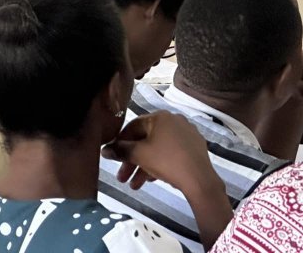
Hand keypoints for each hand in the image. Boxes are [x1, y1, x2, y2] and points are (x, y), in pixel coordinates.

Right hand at [102, 110, 218, 194]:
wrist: (198, 176)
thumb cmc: (166, 160)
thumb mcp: (140, 155)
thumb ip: (121, 151)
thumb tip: (104, 150)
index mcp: (160, 117)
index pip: (134, 126)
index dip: (120, 142)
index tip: (112, 157)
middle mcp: (173, 120)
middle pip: (145, 139)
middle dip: (131, 160)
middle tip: (121, 179)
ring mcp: (185, 132)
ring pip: (157, 148)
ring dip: (143, 166)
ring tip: (135, 186)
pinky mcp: (193, 145)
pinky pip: (170, 152)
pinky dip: (158, 164)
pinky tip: (151, 180)